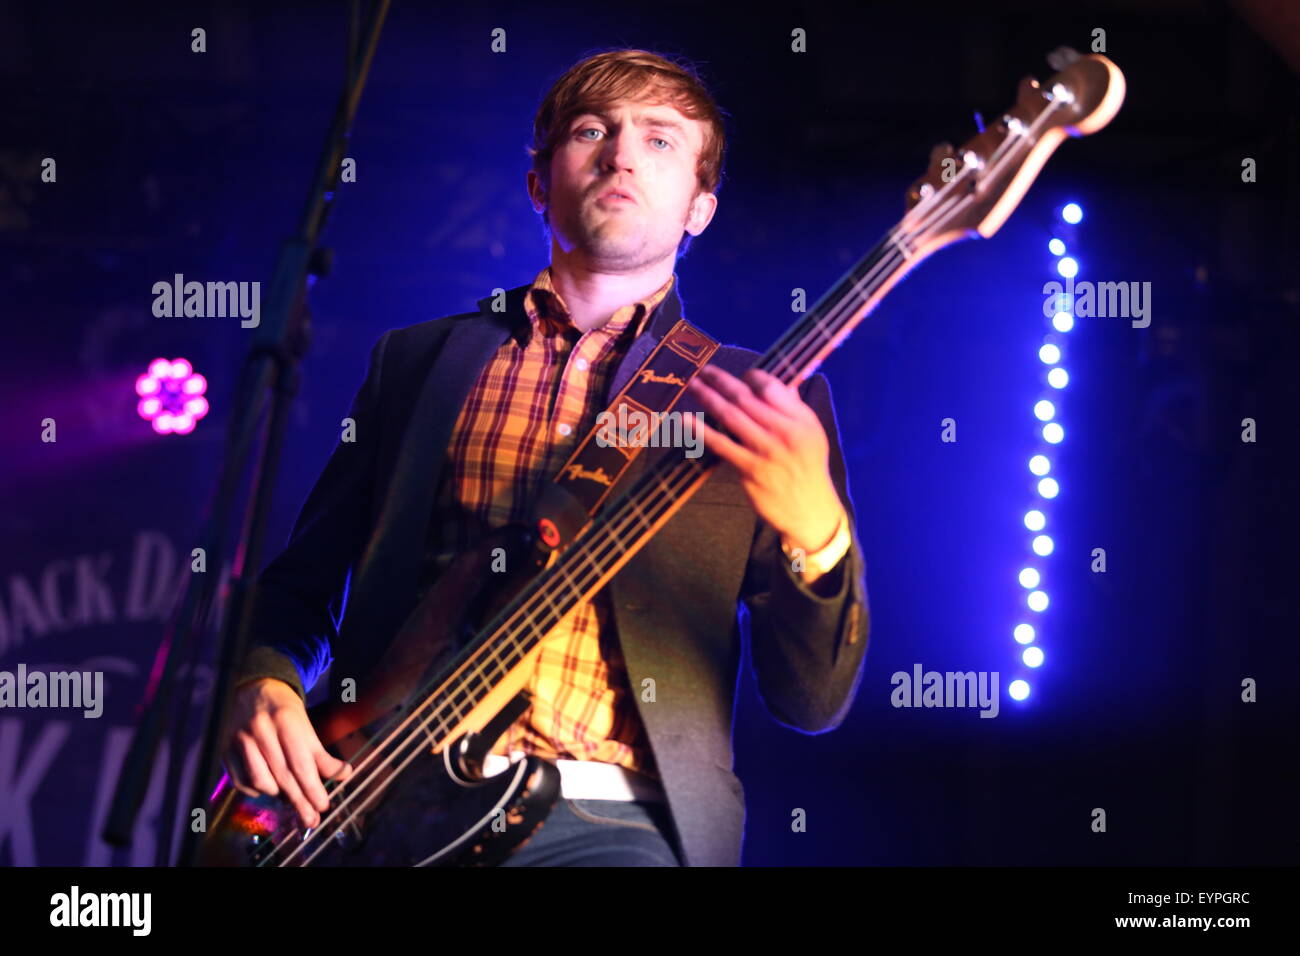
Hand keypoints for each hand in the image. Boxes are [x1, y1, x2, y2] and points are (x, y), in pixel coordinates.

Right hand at [223, 678, 353, 829]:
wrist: (252, 687)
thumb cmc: (283, 709)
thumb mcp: (305, 725)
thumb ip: (320, 753)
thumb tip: (343, 774)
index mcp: (285, 721)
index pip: (301, 763)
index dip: (312, 788)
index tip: (323, 805)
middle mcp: (261, 730)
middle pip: (282, 776)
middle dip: (299, 801)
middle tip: (311, 819)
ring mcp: (239, 740)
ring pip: (260, 781)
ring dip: (277, 795)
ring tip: (291, 798)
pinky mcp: (225, 749)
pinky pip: (240, 781)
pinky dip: (256, 790)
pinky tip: (268, 790)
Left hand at [687, 365, 843, 571]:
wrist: (809, 509)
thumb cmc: (807, 467)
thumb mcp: (811, 433)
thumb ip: (793, 407)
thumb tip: (771, 382)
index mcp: (801, 419)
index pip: (770, 387)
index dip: (751, 377)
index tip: (740, 377)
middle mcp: (784, 432)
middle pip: (746, 398)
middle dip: (721, 380)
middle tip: (704, 370)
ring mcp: (766, 451)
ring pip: (731, 416)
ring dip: (708, 397)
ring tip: (693, 385)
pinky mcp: (749, 470)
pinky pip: (720, 444)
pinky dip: (701, 430)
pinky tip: (686, 419)